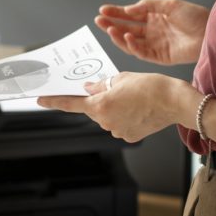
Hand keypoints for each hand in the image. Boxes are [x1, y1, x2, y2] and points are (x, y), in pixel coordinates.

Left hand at [37, 73, 193, 142]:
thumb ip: (101, 85)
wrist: (176, 102)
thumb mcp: (121, 79)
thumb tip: (88, 89)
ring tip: (134, 99)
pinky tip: (138, 110)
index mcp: (100, 106)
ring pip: (107, 117)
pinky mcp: (129, 137)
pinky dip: (125, 117)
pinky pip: (120, 125)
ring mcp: (117, 131)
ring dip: (114, 108)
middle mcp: (105, 122)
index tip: (39, 100)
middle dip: (100, 100)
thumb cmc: (151, 86)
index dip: (53, 101)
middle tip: (117, 89)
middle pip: (93, 110)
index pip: (70, 104)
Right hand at [95, 0, 209, 64]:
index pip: (130, 15)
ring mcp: (155, 44)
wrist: (212, 32)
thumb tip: (128, 9)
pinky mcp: (159, 57)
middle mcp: (152, 31)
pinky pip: (141, 52)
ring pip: (131, 42)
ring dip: (118, 36)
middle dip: (112, 25)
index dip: (116, 13)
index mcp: (154, 17)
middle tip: (99, 20)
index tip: (103, 10)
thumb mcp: (170, 4)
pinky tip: (127, 37)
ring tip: (109, 30)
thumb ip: (148, 5)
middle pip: (126, 29)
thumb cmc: (196, 16)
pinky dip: (133, 46)